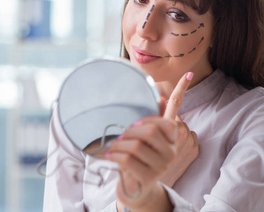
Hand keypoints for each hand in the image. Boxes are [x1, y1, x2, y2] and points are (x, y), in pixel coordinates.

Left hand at [106, 72, 192, 211]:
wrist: (135, 187)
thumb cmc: (138, 157)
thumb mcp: (144, 137)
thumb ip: (153, 118)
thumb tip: (161, 97)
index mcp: (171, 140)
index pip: (171, 122)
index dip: (149, 118)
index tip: (134, 122)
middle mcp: (170, 153)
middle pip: (150, 132)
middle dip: (130, 131)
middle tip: (121, 135)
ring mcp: (161, 167)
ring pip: (136, 146)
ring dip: (119, 144)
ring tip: (113, 146)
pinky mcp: (148, 178)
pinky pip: (128, 159)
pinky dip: (115, 155)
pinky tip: (111, 155)